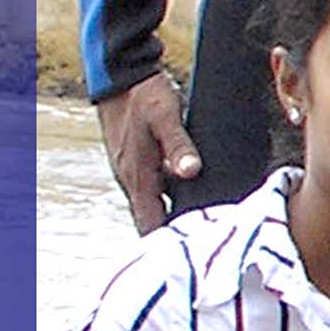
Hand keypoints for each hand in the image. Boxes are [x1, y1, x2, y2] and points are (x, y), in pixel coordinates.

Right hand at [97, 74, 201, 234]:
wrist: (121, 74)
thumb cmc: (143, 95)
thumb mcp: (166, 117)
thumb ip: (178, 145)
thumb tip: (191, 172)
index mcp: (137, 175)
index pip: (149, 223)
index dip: (166, 242)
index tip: (190, 256)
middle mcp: (131, 178)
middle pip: (153, 218)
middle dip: (175, 232)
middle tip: (207, 243)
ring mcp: (133, 169)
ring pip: (155, 203)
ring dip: (175, 213)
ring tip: (207, 223)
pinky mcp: (137, 159)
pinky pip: (155, 187)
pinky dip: (172, 195)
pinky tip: (194, 192)